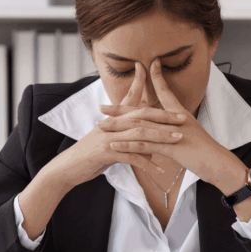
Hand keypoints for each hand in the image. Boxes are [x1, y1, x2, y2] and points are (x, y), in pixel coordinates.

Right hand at [40, 61, 186, 190]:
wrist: (67, 168)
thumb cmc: (90, 158)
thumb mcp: (111, 146)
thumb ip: (131, 144)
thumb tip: (152, 150)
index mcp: (111, 120)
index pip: (131, 101)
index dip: (142, 87)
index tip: (159, 81)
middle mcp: (110, 125)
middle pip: (141, 115)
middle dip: (164, 116)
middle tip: (183, 118)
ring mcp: (107, 137)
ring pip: (139, 133)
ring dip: (160, 137)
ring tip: (178, 140)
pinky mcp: (105, 152)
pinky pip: (131, 156)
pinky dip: (147, 163)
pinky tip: (160, 170)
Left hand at [100, 59, 249, 196]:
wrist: (219, 163)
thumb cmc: (206, 151)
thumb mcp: (190, 135)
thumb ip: (176, 129)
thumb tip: (166, 127)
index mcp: (180, 114)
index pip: (165, 91)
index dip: (155, 78)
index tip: (143, 66)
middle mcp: (175, 120)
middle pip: (143, 110)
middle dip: (120, 109)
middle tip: (101, 107)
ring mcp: (172, 133)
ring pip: (140, 127)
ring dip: (118, 126)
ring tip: (101, 126)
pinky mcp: (171, 147)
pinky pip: (145, 145)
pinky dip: (128, 144)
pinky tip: (113, 145)